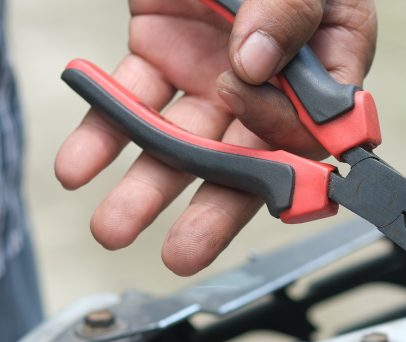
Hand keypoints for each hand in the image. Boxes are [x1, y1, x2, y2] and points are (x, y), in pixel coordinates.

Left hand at [54, 0, 376, 274]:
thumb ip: (289, 8)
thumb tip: (255, 65)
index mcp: (326, 58)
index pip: (319, 128)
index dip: (296, 160)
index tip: (272, 176)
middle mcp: (271, 78)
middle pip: (247, 155)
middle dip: (209, 207)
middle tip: (180, 254)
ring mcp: (212, 70)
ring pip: (182, 139)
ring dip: (146, 185)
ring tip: (112, 225)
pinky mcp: (158, 53)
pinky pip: (129, 99)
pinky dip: (101, 131)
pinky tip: (79, 165)